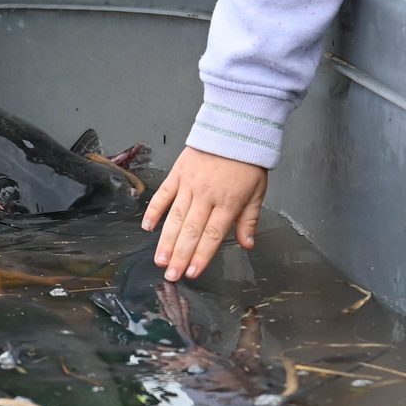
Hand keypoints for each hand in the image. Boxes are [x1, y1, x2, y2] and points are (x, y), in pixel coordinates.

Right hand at [141, 147, 266, 280]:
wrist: (234, 129)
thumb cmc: (247, 162)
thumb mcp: (258, 192)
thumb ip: (249, 220)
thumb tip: (247, 244)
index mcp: (228, 203)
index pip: (212, 235)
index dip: (201, 256)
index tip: (191, 273)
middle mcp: (207, 196)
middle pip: (191, 231)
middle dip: (180, 256)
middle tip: (171, 276)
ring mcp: (189, 184)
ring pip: (175, 217)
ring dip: (166, 241)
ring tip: (159, 260)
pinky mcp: (178, 173)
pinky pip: (163, 194)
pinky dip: (154, 211)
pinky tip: (147, 227)